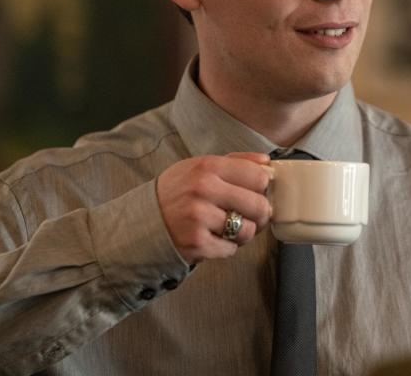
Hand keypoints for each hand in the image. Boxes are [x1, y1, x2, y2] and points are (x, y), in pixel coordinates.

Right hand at [157, 151, 271, 263]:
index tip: (256, 192)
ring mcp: (199, 217)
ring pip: (248, 230)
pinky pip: (231, 249)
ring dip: (244, 233)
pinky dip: (226, 247)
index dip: (263, 187)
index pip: (258, 176)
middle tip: (250, 215)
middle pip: (259, 205)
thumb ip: (236, 161)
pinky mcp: (196, 242)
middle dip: (260, 214)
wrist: (143, 221)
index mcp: (208, 166)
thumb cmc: (178, 191)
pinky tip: (214, 238)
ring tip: (230, 227)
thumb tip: (267, 161)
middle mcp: (203, 189)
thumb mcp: (201, 166)